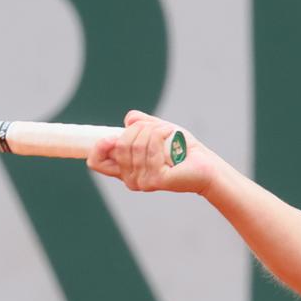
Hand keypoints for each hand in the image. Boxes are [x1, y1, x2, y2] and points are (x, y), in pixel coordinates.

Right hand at [86, 110, 223, 194]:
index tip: (112, 136)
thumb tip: (129, 119)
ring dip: (154, 129)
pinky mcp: (156, 179)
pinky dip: (162, 133)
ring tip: (168, 132)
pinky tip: (172, 134)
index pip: (96, 162)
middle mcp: (130, 179)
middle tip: (156, 128)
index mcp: (125, 170)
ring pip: (136, 143)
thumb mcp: (156, 132)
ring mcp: (142, 181)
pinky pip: (151, 147)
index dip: (99, 147)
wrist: (204, 164)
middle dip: (138, 129)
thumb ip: (140, 125)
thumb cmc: (181, 149)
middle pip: (119, 145)